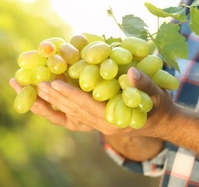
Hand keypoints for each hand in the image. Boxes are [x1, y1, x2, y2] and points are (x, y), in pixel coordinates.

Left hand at [9, 67, 175, 137]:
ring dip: (53, 102)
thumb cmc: (159, 106)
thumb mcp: (156, 94)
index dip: (71, 94)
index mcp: (114, 120)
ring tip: (36, 89)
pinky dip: (59, 107)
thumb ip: (144, 84)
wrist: (161, 122)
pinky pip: (73, 116)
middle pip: (74, 111)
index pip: (88, 106)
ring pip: (71, 115)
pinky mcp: (96, 122)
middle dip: (55, 98)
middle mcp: (102, 126)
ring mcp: (98, 126)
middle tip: (36, 83)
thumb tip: (132, 72)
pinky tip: (47, 98)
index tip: (54, 83)